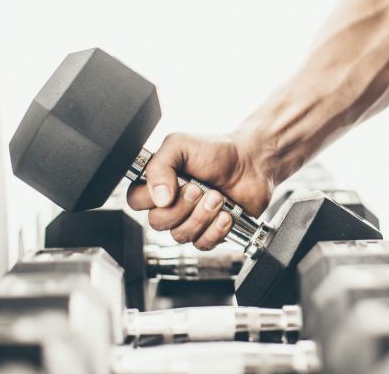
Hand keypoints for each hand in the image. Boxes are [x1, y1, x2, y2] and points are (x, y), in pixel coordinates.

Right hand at [126, 132, 272, 249]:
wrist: (252, 163)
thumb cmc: (217, 151)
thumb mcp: (181, 145)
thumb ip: (160, 165)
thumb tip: (157, 198)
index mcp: (159, 182)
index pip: (136, 201)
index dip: (152, 198)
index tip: (176, 184)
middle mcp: (171, 203)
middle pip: (158, 222)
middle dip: (183, 206)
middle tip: (200, 189)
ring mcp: (190, 220)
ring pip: (180, 235)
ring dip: (202, 216)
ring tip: (218, 197)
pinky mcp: (210, 232)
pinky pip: (202, 244)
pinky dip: (216, 230)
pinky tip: (226, 214)